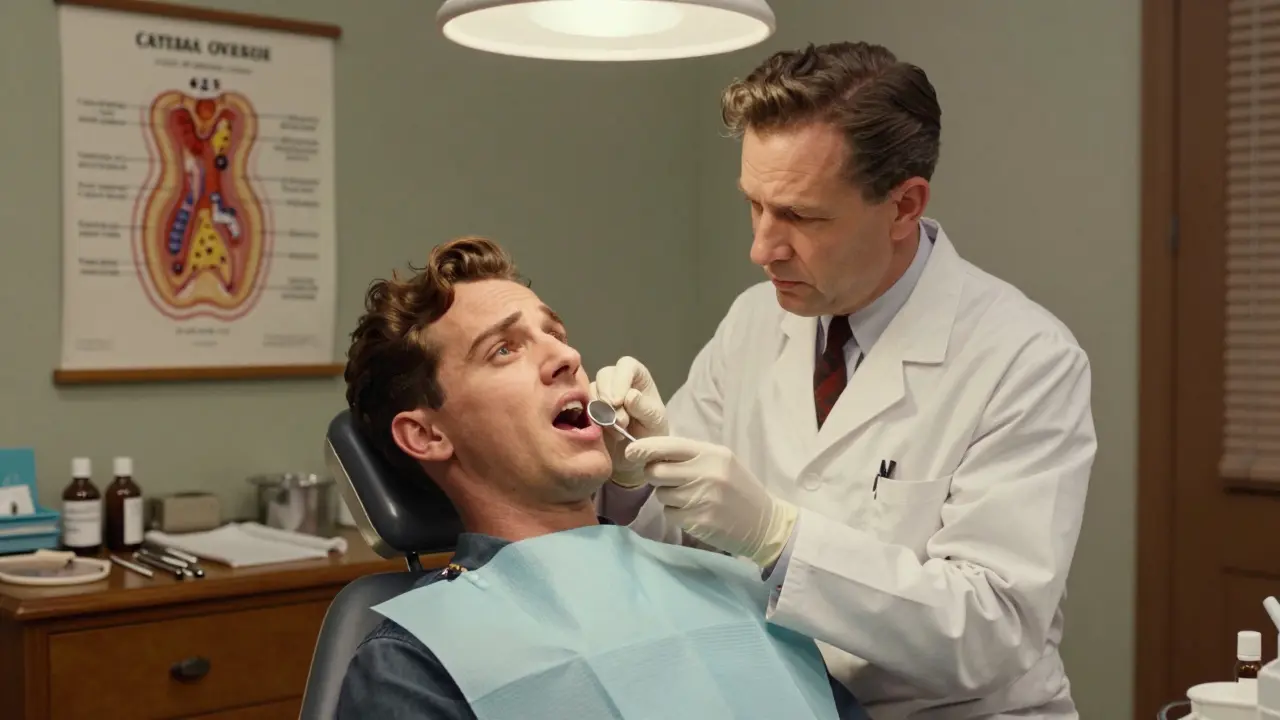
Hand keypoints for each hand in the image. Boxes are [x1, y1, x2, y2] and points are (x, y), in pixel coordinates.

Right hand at [589, 356, 668, 487]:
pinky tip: (604, 432)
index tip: (619, 402)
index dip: (620, 380)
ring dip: (601, 412)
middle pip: (604, 375)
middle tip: (619, 422)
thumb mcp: (654, 421)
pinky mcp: (588, 407)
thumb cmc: (652, 432)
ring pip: (591, 390)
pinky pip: (582, 406)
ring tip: (618, 430)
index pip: (626, 365)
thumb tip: (630, 396)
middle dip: (608, 398)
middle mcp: (618, 379)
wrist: (638, 454)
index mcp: (637, 376)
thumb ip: (644, 408)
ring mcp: (601, 392)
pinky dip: (591, 419)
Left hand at [625, 436, 796, 567]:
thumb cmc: (738, 488)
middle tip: (670, 480)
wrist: (764, 522)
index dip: (644, 448)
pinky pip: (670, 513)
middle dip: (655, 476)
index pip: (668, 445)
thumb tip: (649, 452)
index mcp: (711, 453)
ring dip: (669, 497)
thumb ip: (689, 455)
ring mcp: (701, 498)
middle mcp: (705, 473)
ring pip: (660, 494)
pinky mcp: (697, 520)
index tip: (631, 452)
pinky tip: (696, 512)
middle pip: (656, 471)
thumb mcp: (720, 461)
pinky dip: (677, 514)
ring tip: (692, 498)